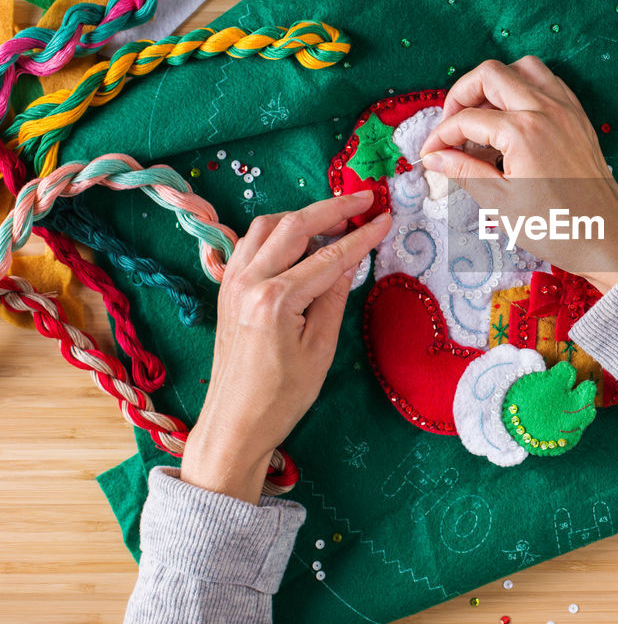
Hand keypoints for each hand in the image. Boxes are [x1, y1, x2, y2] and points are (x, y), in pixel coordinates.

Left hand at [181, 191, 390, 502]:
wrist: (235, 423)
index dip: (361, 236)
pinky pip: (250, 244)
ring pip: (266, 227)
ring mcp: (232, 283)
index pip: (328, 256)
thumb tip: (350, 260)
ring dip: (301, 215)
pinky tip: (298, 239)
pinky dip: (276, 232)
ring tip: (334, 217)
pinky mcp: (226, 290)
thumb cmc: (282, 396)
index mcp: (275, 298)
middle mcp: (248, 281)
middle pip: (293, 226)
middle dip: (331, 208)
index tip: (385, 218)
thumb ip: (334, 297)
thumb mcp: (320, 349)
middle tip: (364, 199)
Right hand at [419, 56, 617, 292]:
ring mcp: (567, 110)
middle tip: (451, 126)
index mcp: (523, 131)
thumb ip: (464, 171)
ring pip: (523, 68)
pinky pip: (549, 83)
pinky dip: (525, 89)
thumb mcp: (501, 203)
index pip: (466, 119)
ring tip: (482, 116)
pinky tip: (513, 118)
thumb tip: (434, 156)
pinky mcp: (579, 118)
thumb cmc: (555, 227)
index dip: (440, 136)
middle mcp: (546, 110)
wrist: (606, 238)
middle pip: (490, 75)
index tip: (430, 154)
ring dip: (495, 83)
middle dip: (461, 95)